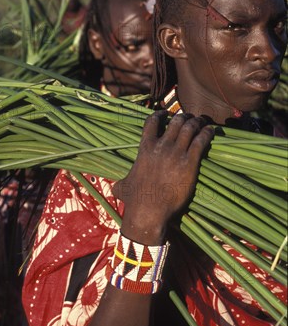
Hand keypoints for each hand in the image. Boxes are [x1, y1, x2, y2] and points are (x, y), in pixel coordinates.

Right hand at [113, 111, 213, 243]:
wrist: (149, 211)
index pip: (152, 121)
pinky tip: (211, 132)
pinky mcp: (190, 163)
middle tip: (189, 119)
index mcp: (145, 148)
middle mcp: (161, 147)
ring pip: (189, 127)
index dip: (160, 115)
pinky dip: (207, 133)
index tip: (166, 114)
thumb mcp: (123, 187)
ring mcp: (176, 153)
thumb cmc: (135, 200)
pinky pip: (201, 141)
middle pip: (176, 121)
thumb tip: (114, 188)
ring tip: (202, 122)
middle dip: (184, 117)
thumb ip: (120, 183)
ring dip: (197, 122)